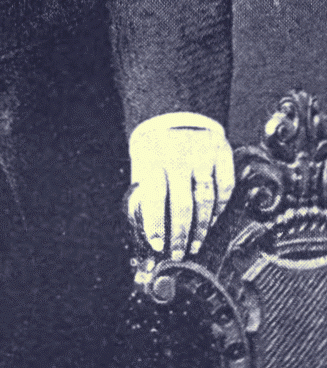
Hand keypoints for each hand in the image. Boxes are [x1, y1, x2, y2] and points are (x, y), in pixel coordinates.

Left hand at [127, 117, 234, 260]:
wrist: (178, 113)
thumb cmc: (156, 147)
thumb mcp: (142, 163)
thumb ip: (145, 191)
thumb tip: (147, 227)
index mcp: (153, 159)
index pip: (154, 198)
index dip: (156, 225)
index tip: (158, 246)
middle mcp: (178, 157)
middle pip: (182, 205)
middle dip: (180, 235)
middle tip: (179, 253)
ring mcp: (202, 154)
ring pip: (206, 200)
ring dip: (202, 228)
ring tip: (196, 244)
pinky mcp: (222, 152)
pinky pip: (225, 186)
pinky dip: (221, 207)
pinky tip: (213, 220)